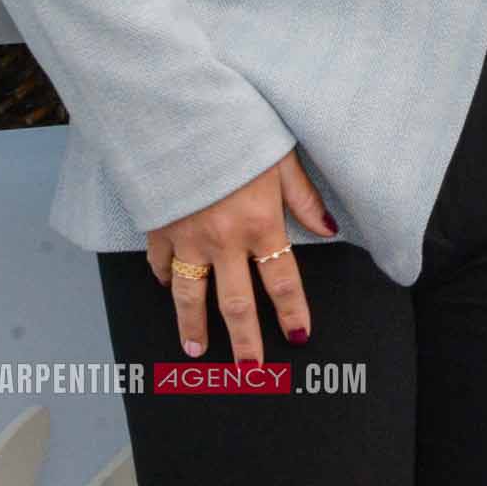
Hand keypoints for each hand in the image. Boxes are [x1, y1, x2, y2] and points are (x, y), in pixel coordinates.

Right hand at [146, 146, 337, 364]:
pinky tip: (166, 287)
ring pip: (191, 296)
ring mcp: (188, 238)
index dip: (292, 312)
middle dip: (244, 341)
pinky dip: (163, 277)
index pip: (282, 281)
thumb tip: (327, 230)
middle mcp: (224, 240)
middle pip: (236, 303)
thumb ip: (303, 198)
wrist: (178, 113)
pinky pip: (161, 263)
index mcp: (260, 223)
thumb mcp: (280, 157)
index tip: (299, 337)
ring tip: (196, 351)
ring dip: (193, 327)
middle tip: (249, 372)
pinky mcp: (159, 227)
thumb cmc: (237, 128)